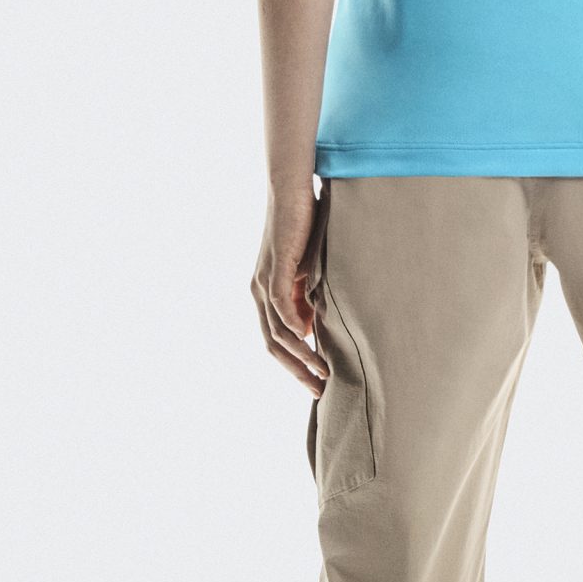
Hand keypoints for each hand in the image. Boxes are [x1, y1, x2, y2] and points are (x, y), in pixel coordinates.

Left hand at [252, 182, 327, 393]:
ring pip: (277, 332)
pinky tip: (310, 343)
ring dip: (300, 357)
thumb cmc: (305, 224)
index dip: (296, 364)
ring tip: (322, 374)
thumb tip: (317, 323)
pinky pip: (281, 308)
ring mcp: (264, 282)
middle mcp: (260, 292)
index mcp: (269, 294)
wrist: (292, 189)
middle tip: (319, 392)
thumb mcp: (311, 269)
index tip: (318, 383)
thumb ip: (311, 294)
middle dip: (297, 371)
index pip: (278, 341)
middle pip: (273, 345)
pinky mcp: (274, 269)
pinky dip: (294, 329)